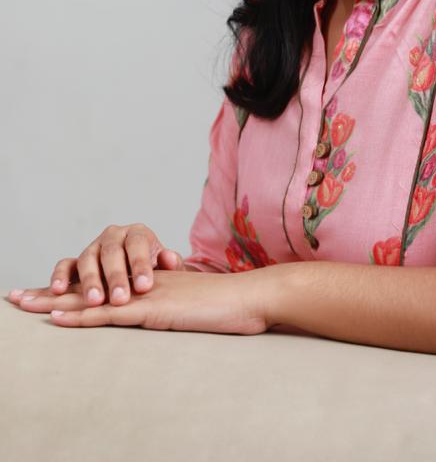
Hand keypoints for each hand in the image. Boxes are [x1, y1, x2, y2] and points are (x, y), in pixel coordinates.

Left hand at [6, 269, 276, 334]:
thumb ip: (173, 307)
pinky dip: (80, 315)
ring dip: (53, 300)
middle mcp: (139, 283)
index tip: (41, 294)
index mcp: (147, 283)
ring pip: (91, 296)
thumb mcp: (193, 306)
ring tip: (22, 304)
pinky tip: (58, 316)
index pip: (103, 284)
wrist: (249, 297)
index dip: (70, 288)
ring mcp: (144, 294)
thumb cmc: (228, 306)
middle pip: (87, 285)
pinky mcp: (150, 309)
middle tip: (14, 296)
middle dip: (49, 291)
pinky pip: (109, 312)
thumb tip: (163, 314)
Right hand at [12, 223, 184, 306]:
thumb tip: (169, 257)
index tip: (145, 287)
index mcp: (137, 233)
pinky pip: (65, 265)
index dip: (140, 265)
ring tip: (95, 301)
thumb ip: (172, 264)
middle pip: (112, 252)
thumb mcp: (168, 269)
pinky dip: (60, 276)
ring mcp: (93, 247)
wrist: (137, 275)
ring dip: (90, 280)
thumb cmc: (154, 273)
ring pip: (88, 258)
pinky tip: (58, 291)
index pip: (138, 244)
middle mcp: (113, 236)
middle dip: (116, 277)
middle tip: (120, 300)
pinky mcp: (76, 262)